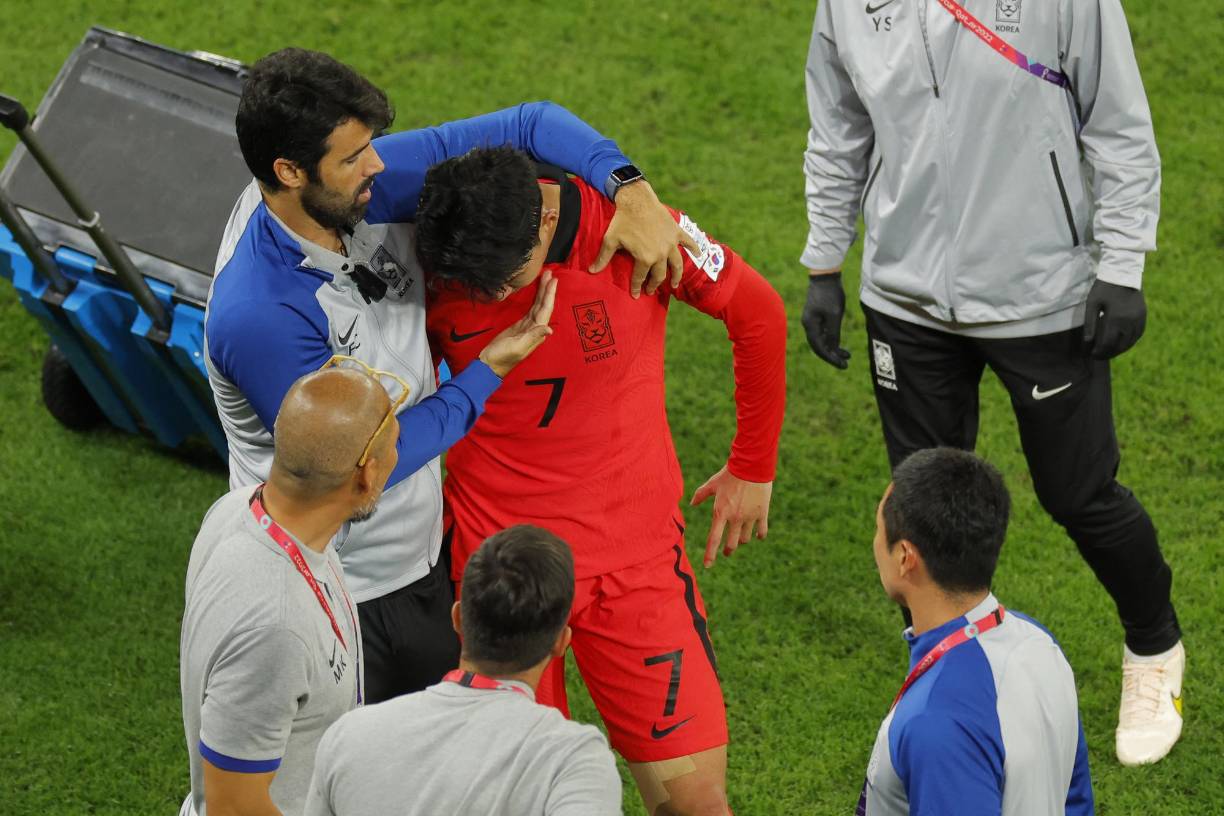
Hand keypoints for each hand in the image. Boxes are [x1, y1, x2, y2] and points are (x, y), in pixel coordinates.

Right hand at [479, 270, 556, 376]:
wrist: (490, 364)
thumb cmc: (502, 357)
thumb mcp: (517, 347)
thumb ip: (533, 337)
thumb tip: (549, 329)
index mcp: (536, 332)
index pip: (545, 310)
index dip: (549, 295)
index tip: (553, 280)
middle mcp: (535, 328)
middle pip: (543, 305)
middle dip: (547, 289)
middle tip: (550, 273)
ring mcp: (528, 326)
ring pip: (538, 306)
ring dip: (542, 292)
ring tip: (546, 277)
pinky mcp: (520, 325)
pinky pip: (530, 309)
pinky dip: (534, 299)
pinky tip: (536, 292)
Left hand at [589, 181, 699, 297]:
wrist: (636, 200)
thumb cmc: (622, 220)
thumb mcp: (610, 240)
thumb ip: (603, 258)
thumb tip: (591, 272)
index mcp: (645, 258)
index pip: (640, 277)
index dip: (637, 287)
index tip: (636, 295)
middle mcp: (661, 254)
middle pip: (659, 275)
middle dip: (654, 284)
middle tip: (651, 290)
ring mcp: (671, 243)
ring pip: (677, 264)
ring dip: (676, 276)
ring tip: (673, 284)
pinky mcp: (677, 232)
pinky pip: (688, 242)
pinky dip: (694, 249)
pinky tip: (698, 254)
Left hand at [689, 465, 772, 567]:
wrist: (751, 465)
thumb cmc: (730, 474)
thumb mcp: (713, 484)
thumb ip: (701, 495)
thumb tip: (692, 503)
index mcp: (720, 513)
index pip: (713, 539)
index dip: (710, 554)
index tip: (708, 566)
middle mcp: (735, 518)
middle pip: (731, 544)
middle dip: (728, 550)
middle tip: (727, 551)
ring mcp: (749, 517)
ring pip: (746, 538)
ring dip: (742, 540)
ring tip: (741, 537)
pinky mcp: (762, 513)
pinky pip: (762, 530)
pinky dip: (760, 535)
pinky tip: (758, 536)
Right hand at [802, 270, 849, 368]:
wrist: (825, 276)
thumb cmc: (829, 294)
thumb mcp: (834, 315)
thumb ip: (833, 333)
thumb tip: (833, 349)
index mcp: (810, 325)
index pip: (819, 347)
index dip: (830, 358)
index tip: (842, 364)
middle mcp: (809, 325)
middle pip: (819, 346)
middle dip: (832, 356)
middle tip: (845, 364)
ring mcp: (813, 321)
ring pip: (822, 340)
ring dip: (833, 349)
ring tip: (847, 355)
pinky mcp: (818, 317)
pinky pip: (824, 333)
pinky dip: (832, 340)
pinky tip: (841, 345)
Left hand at [1082, 279, 1145, 358]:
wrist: (1123, 272)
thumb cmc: (1104, 287)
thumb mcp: (1092, 304)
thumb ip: (1090, 324)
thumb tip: (1087, 343)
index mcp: (1117, 318)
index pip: (1108, 343)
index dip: (1099, 352)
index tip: (1091, 354)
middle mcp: (1131, 320)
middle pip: (1120, 345)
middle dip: (1108, 353)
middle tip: (1098, 356)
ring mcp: (1139, 318)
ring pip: (1130, 342)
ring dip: (1119, 349)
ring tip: (1108, 352)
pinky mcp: (1143, 315)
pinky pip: (1138, 334)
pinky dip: (1129, 342)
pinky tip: (1121, 344)